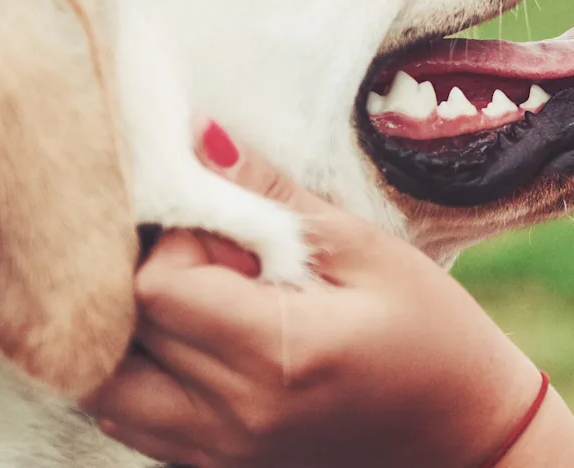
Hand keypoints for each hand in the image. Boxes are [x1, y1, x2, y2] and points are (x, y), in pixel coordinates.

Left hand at [81, 122, 573, 467]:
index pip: (158, 286)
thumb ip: (275, 199)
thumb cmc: (434, 335)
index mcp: (282, 355)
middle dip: (148, 274)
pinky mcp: (215, 466)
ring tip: (191, 299)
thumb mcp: (369, 251)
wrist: (468, 438)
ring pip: (106, 384)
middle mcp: (238, 415)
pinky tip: (192, 342)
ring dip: (128, 329)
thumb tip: (198, 138)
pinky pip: (129, 419)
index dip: (179, 239)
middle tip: (210, 257)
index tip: (228, 229)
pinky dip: (138, 374)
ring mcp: (221, 451)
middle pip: (122, 330)